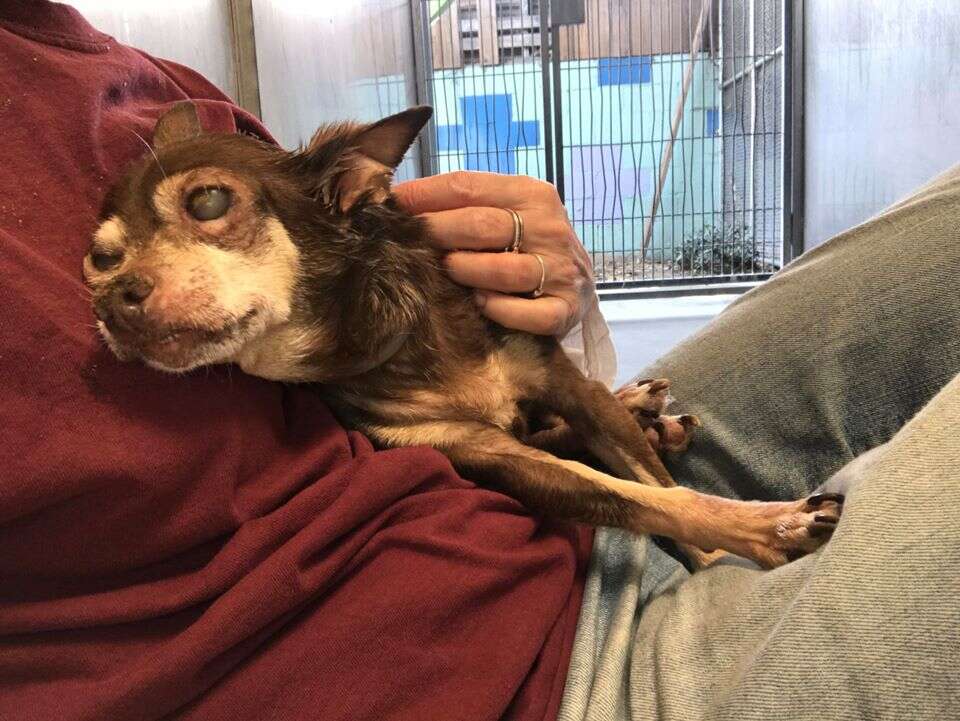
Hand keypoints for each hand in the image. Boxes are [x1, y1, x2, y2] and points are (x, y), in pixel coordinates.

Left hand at [393, 171, 593, 335]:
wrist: (576, 285)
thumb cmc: (525, 246)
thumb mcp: (505, 213)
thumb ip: (465, 204)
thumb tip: (400, 198)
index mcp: (532, 194)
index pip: (467, 186)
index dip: (423, 195)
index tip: (391, 204)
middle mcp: (550, 228)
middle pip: (481, 225)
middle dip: (437, 233)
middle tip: (410, 243)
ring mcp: (560, 270)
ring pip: (502, 271)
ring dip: (466, 272)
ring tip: (448, 272)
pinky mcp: (565, 309)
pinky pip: (527, 314)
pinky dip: (498, 309)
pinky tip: (481, 303)